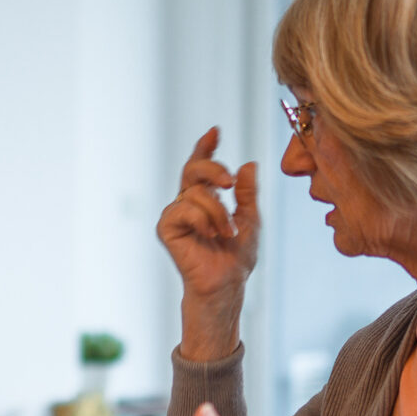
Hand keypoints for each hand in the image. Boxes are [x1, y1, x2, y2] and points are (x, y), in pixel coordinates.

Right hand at [158, 127, 259, 360]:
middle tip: (231, 184)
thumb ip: (248, 193)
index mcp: (205, 199)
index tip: (216, 130)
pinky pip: (183, 210)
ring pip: (195, 193)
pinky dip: (202, 220)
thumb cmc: (236, 258)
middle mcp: (187, 203)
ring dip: (217, 212)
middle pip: (193, 169)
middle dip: (213, 170)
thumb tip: (249, 164)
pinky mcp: (166, 229)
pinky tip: (210, 235)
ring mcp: (175, 215)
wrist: (226, 285)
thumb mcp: (250, 219)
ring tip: (226, 233)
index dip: (206, 147)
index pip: (201, 167)